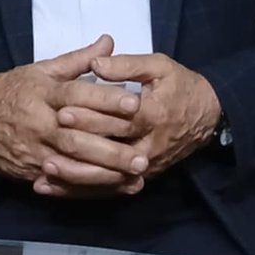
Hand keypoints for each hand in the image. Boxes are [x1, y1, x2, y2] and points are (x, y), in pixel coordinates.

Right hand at [0, 35, 148, 195]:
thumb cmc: (13, 90)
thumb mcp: (42, 70)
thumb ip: (78, 59)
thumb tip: (109, 42)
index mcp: (44, 93)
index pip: (77, 95)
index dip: (106, 99)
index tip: (135, 105)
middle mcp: (40, 123)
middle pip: (77, 137)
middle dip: (111, 149)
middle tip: (142, 156)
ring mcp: (34, 150)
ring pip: (71, 164)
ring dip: (104, 173)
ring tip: (134, 177)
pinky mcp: (30, 171)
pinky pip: (61, 182)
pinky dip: (86, 188)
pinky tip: (111, 190)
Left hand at [47, 53, 220, 186]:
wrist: (209, 117)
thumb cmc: (181, 86)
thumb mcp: (159, 66)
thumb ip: (127, 65)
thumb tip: (96, 64)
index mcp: (154, 115)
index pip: (119, 119)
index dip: (90, 116)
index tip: (62, 110)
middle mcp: (149, 146)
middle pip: (110, 150)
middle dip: (78, 147)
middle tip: (47, 144)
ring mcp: (146, 166)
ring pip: (108, 176)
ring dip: (76, 177)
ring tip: (45, 172)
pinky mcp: (141, 177)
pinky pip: (110, 188)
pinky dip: (82, 190)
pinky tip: (57, 188)